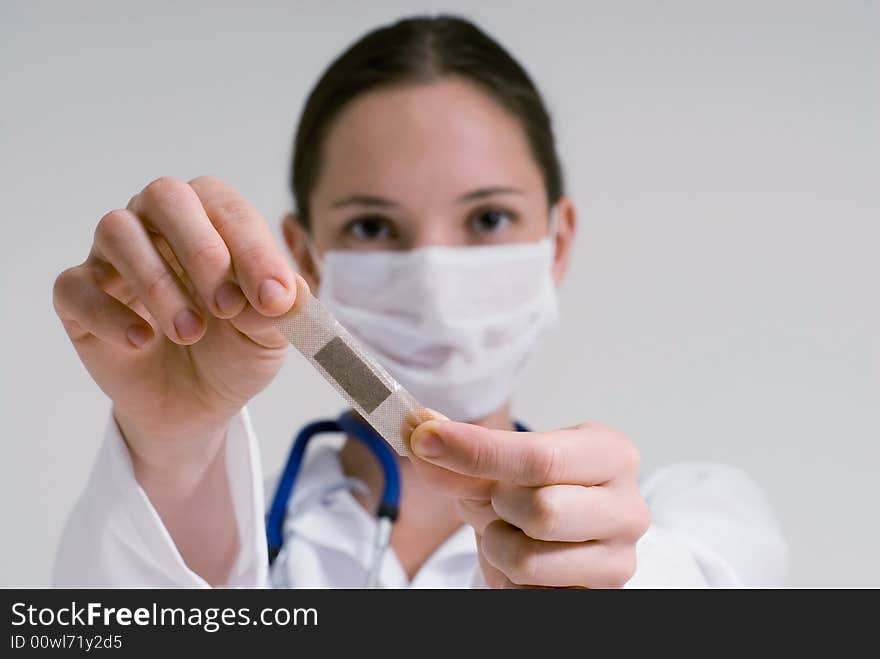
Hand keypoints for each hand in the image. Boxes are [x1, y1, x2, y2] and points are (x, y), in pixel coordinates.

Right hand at [53, 176, 304, 464]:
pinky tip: (142, 341)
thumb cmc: (234, 349)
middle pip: (165, 196)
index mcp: (211, 219)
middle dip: (200, 249)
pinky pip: (77, 286)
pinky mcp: (78, 296)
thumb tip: (283, 295)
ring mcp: (112, 256)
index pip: (228, 209)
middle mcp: (157, 223)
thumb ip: (282, 310)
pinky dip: (110, 313)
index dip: (253, 250)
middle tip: (226, 307)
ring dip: (158, 283)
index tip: (273, 300)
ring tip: (190, 332)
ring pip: (117, 231)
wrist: (195, 405)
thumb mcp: (271, 335)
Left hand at [408, 419, 649, 587]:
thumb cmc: (527, 491)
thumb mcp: (490, 466)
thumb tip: (417, 427)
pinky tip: (522, 563)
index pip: (539, 456)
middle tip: (501, 502)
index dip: (476, 450)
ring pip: (531, 560)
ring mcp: (620, 559)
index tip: (426, 438)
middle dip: (500, 508)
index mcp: (610, 453)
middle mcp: (628, 506)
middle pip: (541, 511)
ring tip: (510, 534)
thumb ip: (456, 450)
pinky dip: (509, 580)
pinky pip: (531, 596)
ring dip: (499, 547)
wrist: (543, 537)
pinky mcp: (602, 599)